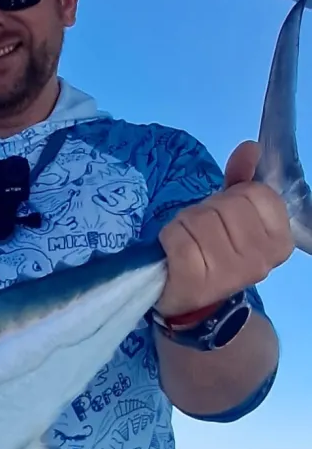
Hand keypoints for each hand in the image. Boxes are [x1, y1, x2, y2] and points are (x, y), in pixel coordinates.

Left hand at [155, 140, 293, 318]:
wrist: (190, 300)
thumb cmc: (213, 251)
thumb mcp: (232, 215)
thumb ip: (243, 180)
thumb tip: (251, 148)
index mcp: (279, 241)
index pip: (256, 194)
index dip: (232, 198)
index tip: (225, 218)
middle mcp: (260, 260)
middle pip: (225, 205)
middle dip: (205, 211)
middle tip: (200, 233)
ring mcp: (229, 274)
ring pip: (200, 220)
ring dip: (185, 224)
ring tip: (187, 242)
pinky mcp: (195, 281)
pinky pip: (179, 239)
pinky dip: (169, 238)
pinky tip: (173, 252)